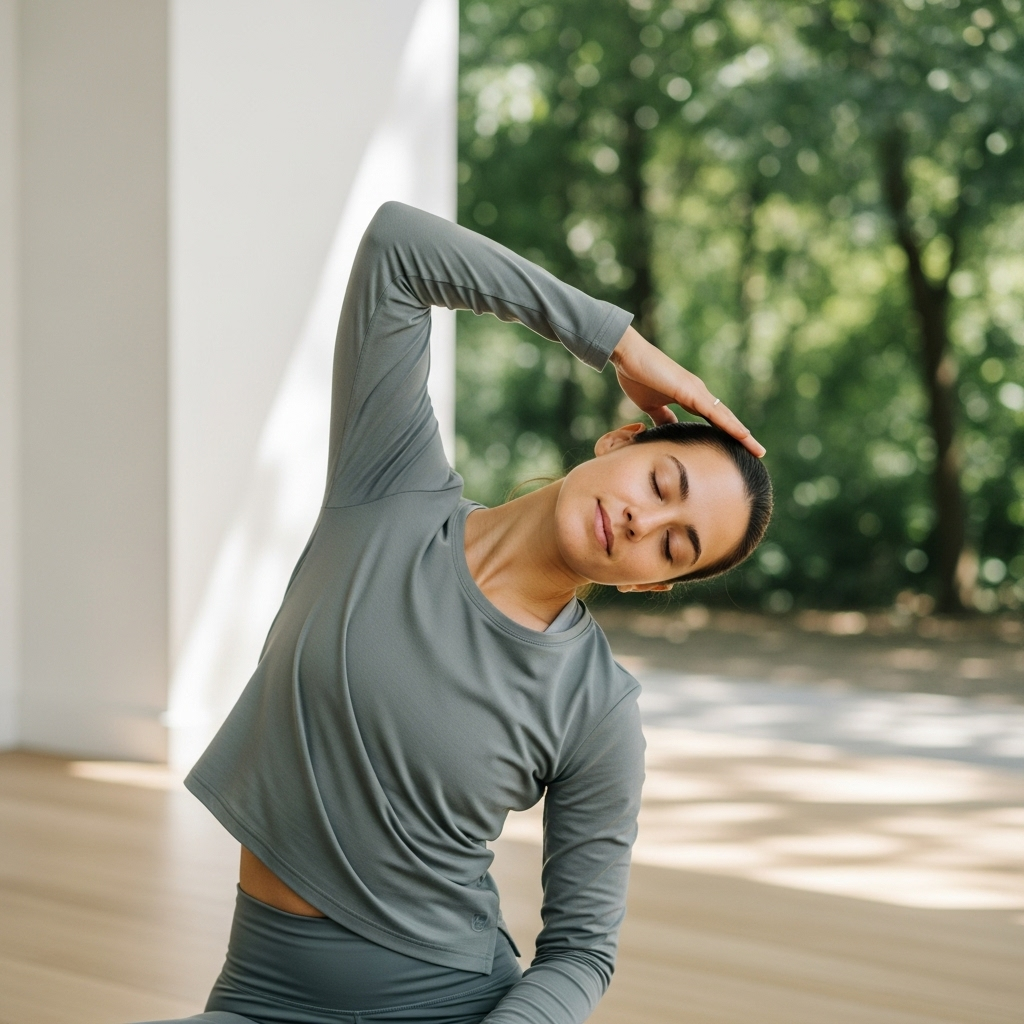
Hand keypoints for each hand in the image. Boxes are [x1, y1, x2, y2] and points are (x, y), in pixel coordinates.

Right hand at [609, 326, 765, 457]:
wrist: (628, 355)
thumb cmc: (637, 376)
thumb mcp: (651, 405)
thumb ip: (662, 418)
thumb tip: (668, 431)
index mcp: (690, 398)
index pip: (714, 421)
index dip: (727, 434)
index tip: (739, 449)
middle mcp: (698, 394)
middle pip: (725, 420)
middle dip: (741, 437)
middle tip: (758, 453)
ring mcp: (697, 391)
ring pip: (725, 417)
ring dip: (742, 434)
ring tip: (756, 449)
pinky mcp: (690, 391)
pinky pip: (714, 412)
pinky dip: (729, 424)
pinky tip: (742, 435)